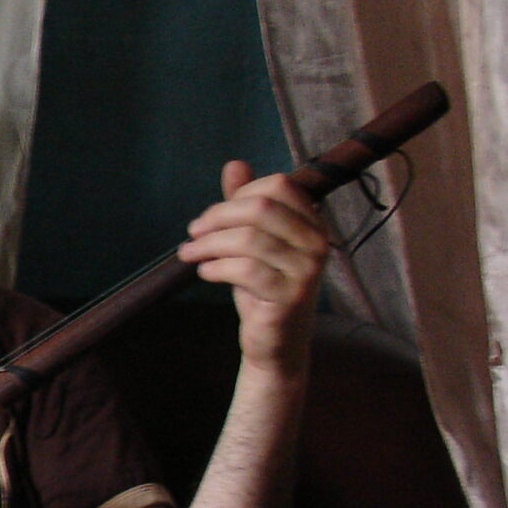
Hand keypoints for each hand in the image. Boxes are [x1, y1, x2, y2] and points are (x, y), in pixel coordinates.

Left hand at [180, 160, 329, 373]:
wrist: (275, 342)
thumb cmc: (262, 287)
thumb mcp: (252, 242)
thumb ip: (245, 205)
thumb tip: (235, 165)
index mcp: (312, 222)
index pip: (278, 186)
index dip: (239, 195)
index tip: (212, 216)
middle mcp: (317, 242)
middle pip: (261, 208)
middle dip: (218, 216)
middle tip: (194, 232)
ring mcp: (307, 270)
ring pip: (249, 239)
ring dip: (209, 244)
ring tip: (190, 253)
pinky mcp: (290, 296)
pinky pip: (246, 270)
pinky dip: (216, 267)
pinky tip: (205, 272)